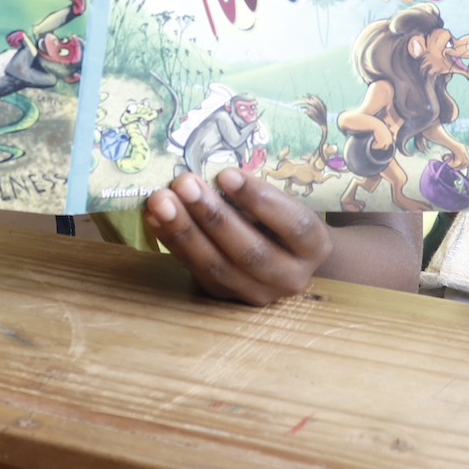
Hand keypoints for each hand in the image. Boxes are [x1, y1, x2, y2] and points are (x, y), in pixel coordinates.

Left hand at [143, 168, 331, 305]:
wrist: (283, 256)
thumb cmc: (281, 218)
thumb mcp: (285, 203)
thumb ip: (256, 194)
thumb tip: (212, 171)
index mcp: (314, 247)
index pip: (293, 225)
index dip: (259, 200)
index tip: (226, 173)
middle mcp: (290, 277)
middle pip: (250, 251)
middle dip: (213, 216)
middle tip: (185, 183)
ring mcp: (256, 293)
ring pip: (218, 266)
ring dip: (185, 231)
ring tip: (161, 200)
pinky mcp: (224, 297)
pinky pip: (195, 270)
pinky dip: (172, 242)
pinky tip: (154, 218)